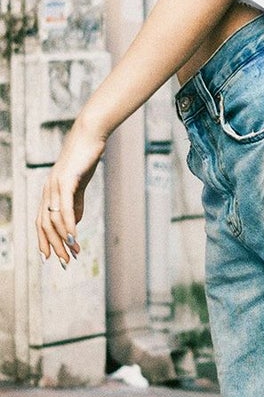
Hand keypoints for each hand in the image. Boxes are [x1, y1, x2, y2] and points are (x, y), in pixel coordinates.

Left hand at [36, 116, 105, 267]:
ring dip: (64, 240)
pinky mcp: (66, 181)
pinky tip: (74, 237)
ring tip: (74, 253)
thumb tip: (74, 221)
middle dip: (54, 246)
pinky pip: (65, 209)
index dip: (45, 240)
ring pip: (54, 220)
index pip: (42, 221)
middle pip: (45, 225)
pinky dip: (68, 226)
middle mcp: (47, 190)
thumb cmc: (85, 156)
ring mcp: (54, 186)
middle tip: (65, 262)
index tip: (52, 257)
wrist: (90, 134)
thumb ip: (76, 201)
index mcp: (49, 191)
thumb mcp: (79, 182)